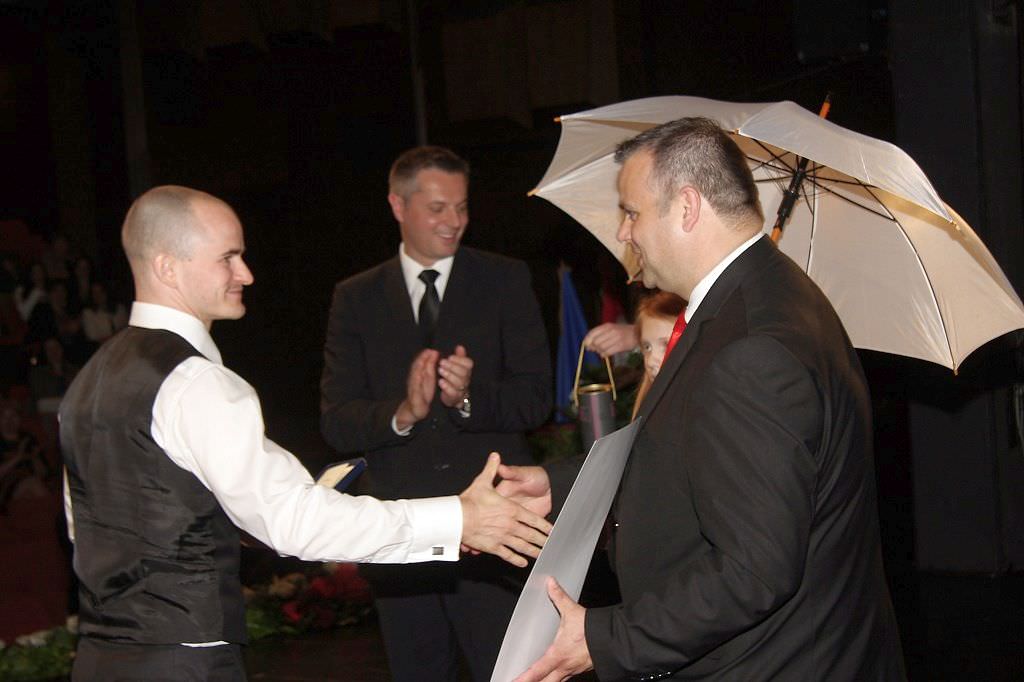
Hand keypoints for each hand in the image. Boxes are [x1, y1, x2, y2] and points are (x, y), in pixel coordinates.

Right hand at [395, 348, 438, 430]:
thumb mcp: (428, 378)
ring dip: (418, 368)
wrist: (414, 409)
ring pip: (414, 376)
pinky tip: (418, 377)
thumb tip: (433, 354)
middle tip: (428, 351)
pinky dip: (416, 382)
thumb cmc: (422, 392)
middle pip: (417, 367)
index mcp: (419, 375)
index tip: (431, 350)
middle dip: (421, 359)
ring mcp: (413, 387)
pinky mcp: (413, 396)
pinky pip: (415, 388)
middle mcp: (414, 380)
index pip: (421, 363)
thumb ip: (430, 367)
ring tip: (422, 361)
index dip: (425, 356)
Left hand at [438, 344, 473, 407]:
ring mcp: (461, 389)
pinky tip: (440, 381)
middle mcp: (466, 379)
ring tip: (440, 370)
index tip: (449, 357)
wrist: (453, 395)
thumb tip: (460, 347)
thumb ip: (459, 357)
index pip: (468, 364)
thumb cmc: (454, 377)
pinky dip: (446, 386)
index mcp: (467, 370)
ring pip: (459, 382)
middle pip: (463, 373)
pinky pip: (453, 392)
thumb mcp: (457, 366)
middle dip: (452, 366)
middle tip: (442, 362)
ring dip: (449, 375)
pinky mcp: (455, 397)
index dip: (459, 360)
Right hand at [460, 453, 551, 567]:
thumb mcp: (483, 482)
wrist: (456, 517)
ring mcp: (502, 536)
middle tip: (551, 546)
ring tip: (541, 555)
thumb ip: (493, 469)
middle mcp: (510, 524)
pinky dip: (516, 559)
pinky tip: (522, 562)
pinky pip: (507, 554)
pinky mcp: (493, 546)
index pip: (533, 519)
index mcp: (511, 509)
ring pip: (522, 546)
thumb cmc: (470, 500)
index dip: (544, 526)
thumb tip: (496, 456)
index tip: (552, 531)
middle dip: (542, 541)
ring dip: (533, 551)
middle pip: (530, 535)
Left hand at [513, 577, 592, 680]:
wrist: (613, 639)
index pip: (537, 671)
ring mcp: (573, 670)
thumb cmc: (592, 629)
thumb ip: (559, 597)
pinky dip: (557, 678)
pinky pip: (566, 677)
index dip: (524, 678)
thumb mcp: (573, 611)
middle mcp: (565, 666)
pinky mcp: (581, 669)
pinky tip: (554, 675)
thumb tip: (550, 583)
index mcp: (558, 654)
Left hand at [583, 322, 637, 357]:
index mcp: (607, 326)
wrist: (637, 333)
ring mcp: (617, 338)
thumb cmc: (622, 332)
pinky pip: (608, 352)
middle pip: (596, 342)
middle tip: (596, 349)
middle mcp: (611, 331)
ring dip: (600, 351)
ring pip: (601, 347)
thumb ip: (599, 335)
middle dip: (594, 347)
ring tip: (602, 351)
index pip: (592, 333)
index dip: (587, 340)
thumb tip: (587, 345)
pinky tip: (605, 354)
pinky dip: (604, 355)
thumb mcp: (610, 329)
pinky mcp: (621, 345)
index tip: (586, 346)